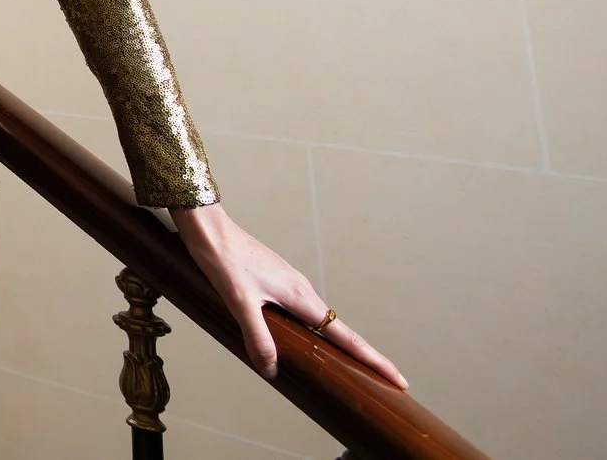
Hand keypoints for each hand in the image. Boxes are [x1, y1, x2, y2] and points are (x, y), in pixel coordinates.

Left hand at [172, 203, 405, 390]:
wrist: (208, 226)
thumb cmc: (223, 259)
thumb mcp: (239, 302)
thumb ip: (257, 337)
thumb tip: (272, 370)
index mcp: (300, 296)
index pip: (346, 335)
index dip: (372, 359)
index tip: (398, 378)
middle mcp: (301, 289)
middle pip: (340, 330)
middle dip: (363, 356)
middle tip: (385, 381)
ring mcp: (289, 284)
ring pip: (320, 320)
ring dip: (339, 343)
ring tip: (351, 367)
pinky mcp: (275, 281)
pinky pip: (302, 311)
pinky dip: (314, 330)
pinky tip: (303, 339)